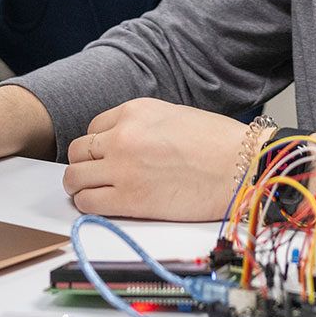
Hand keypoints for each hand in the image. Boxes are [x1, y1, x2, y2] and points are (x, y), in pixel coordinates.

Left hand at [63, 99, 248, 220]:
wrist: (241, 167)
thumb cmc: (217, 143)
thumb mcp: (171, 115)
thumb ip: (141, 125)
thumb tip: (122, 143)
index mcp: (134, 111)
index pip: (93, 127)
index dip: (99, 145)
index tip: (107, 156)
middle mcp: (122, 136)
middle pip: (78, 152)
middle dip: (84, 164)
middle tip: (97, 175)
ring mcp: (122, 168)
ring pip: (74, 178)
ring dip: (81, 186)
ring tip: (96, 192)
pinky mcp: (129, 199)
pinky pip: (87, 203)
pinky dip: (89, 205)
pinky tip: (104, 205)